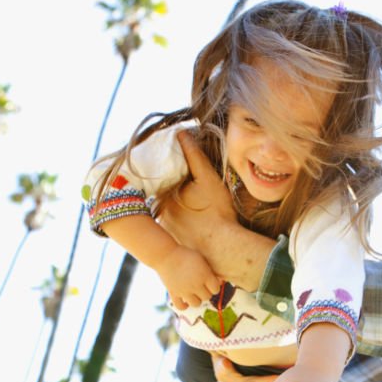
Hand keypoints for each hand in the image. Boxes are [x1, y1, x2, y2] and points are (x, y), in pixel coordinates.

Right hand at [154, 244, 220, 309]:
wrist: (165, 255)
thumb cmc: (185, 254)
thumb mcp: (201, 259)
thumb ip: (209, 271)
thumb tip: (218, 282)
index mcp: (205, 275)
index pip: (216, 289)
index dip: (214, 287)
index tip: (211, 283)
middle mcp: (196, 285)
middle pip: (207, 297)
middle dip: (206, 292)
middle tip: (202, 287)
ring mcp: (184, 291)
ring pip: (196, 304)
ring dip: (197, 299)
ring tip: (194, 293)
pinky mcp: (174, 294)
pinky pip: (181, 307)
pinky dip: (184, 305)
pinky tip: (185, 300)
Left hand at [159, 130, 235, 252]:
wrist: (223, 249)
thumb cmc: (218, 213)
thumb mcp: (208, 179)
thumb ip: (194, 155)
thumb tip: (181, 133)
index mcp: (164, 193)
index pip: (162, 176)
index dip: (170, 170)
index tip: (181, 168)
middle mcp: (158, 211)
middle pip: (162, 194)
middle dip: (170, 190)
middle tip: (188, 188)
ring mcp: (164, 229)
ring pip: (166, 212)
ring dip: (173, 208)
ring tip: (191, 205)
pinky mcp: (172, 243)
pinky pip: (171, 229)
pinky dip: (178, 224)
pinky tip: (191, 223)